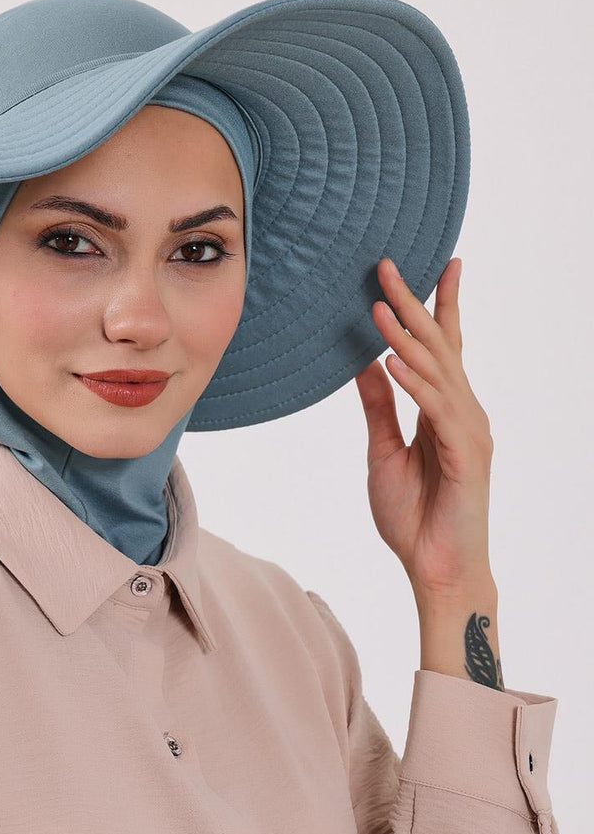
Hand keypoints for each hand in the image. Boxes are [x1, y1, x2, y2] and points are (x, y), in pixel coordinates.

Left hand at [353, 257, 494, 598]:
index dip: (437, 304)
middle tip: (386, 265)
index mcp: (446, 409)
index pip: (443, 347)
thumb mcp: (384, 451)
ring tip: (377, 306)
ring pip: (437, 372)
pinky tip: (391, 361)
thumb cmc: (415, 517)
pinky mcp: (464, 454)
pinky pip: (436, 410)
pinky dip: (414, 384)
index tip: (429, 265)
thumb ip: (379, 407)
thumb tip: (364, 363)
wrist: (436, 568)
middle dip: (413, 304)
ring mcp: (468, 431)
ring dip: (406, 338)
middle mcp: (463, 412)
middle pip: (439, 347)